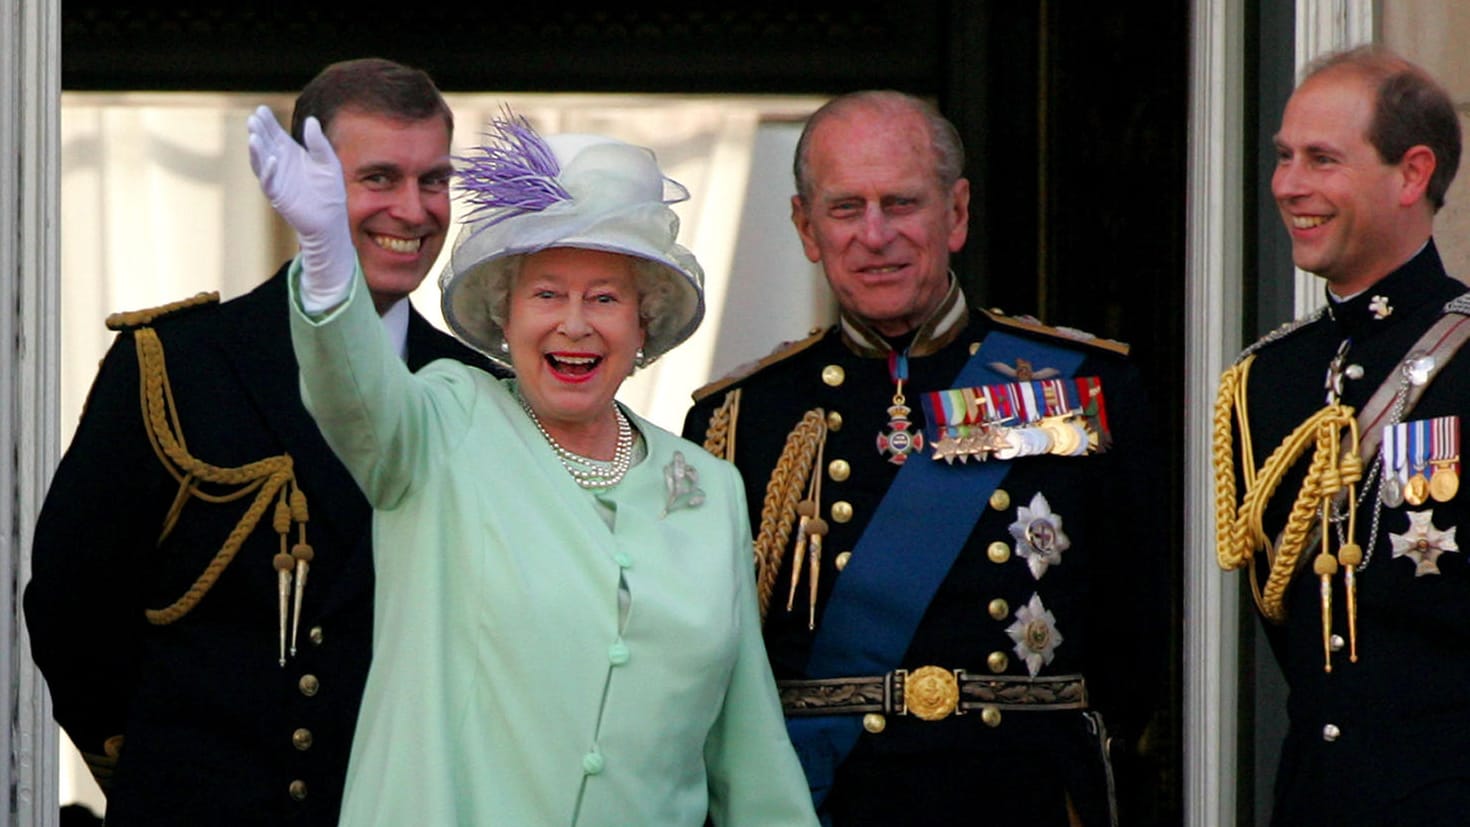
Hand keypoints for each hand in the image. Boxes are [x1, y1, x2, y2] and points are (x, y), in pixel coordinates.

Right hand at [247, 105, 355, 306]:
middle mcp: (279, 163)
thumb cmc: (329, 189)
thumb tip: (311, 120)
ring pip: (260, 161)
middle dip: (258, 132)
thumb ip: (319, 143)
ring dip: (257, 149)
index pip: (274, 134)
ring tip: (254, 136)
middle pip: (264, 144)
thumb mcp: (328, 161)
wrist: (331, 217)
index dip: (267, 122)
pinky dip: (268, 171)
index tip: (261, 109)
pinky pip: (269, 182)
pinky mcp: (278, 195)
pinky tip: (271, 158)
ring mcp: (276, 179)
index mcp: (289, 152)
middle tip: (254, 119)